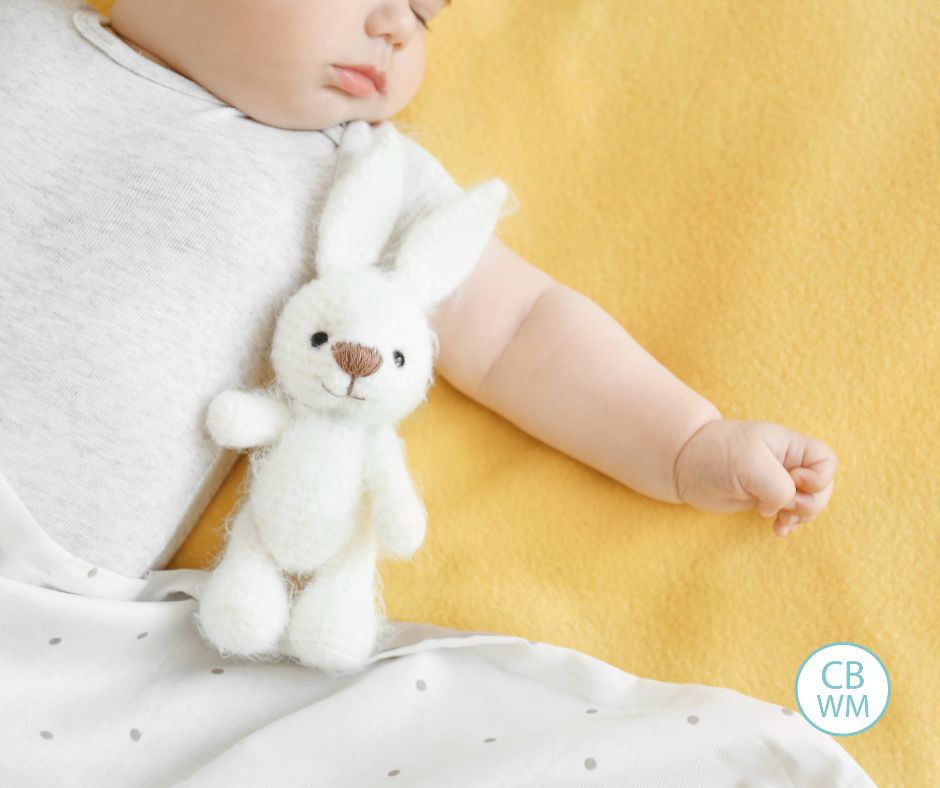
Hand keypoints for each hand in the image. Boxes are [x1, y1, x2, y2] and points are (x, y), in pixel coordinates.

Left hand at [673, 419, 836, 537]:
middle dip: (808, 503)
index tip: (792, 480)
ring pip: (808, 503)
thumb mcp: (749, 465)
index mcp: (789, 445)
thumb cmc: (715, 455)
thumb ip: (778, 486)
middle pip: (822, 488)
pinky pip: (789, 514)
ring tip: (779, 520)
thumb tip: (783, 507)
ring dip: (799, 516)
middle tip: (781, 505)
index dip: (817, 478)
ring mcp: (776, 481)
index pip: (827, 461)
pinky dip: (787, 524)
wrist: (683, 464)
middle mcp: (787, 462)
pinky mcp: (764, 498)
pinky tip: (777, 530)